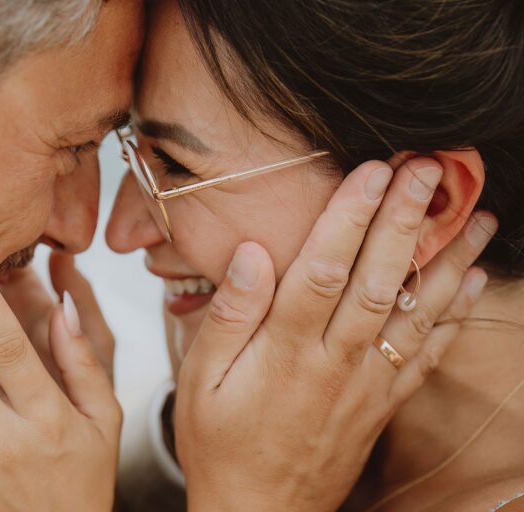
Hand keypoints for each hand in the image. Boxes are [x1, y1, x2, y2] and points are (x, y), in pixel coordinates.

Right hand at [174, 157, 496, 510]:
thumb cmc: (221, 442)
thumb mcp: (201, 380)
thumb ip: (229, 315)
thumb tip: (253, 254)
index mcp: (286, 351)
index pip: (324, 269)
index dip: (351, 216)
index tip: (373, 171)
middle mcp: (335, 362)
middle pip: (377, 279)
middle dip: (406, 219)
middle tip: (429, 169)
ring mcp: (366, 384)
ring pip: (416, 313)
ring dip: (449, 260)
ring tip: (477, 216)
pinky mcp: (382, 403)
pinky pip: (426, 355)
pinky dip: (454, 317)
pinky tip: (472, 284)